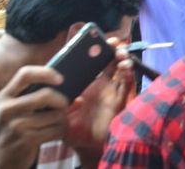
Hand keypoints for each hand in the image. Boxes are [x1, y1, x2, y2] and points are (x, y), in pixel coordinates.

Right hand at [0, 66, 68, 168]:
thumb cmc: (13, 131)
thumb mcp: (15, 112)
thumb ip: (37, 98)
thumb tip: (77, 96)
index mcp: (5, 96)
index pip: (25, 74)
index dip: (46, 72)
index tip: (61, 78)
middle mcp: (7, 109)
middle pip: (46, 95)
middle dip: (61, 101)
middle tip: (63, 106)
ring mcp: (15, 125)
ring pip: (56, 115)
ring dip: (62, 120)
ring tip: (55, 124)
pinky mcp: (25, 140)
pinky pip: (56, 130)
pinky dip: (60, 131)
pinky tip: (52, 134)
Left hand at [64, 39, 134, 166]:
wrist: (84, 144)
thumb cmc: (73, 125)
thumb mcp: (62, 106)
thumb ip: (60, 92)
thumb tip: (55, 75)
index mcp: (92, 83)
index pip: (99, 62)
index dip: (102, 50)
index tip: (102, 39)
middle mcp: (105, 85)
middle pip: (114, 62)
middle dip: (116, 50)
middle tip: (115, 42)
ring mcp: (114, 92)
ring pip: (123, 71)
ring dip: (124, 60)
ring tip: (121, 54)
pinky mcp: (120, 100)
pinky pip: (127, 85)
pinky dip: (129, 75)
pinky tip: (126, 68)